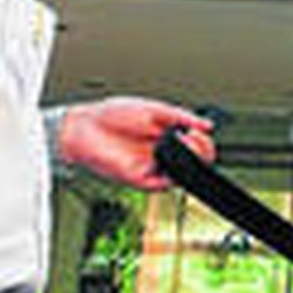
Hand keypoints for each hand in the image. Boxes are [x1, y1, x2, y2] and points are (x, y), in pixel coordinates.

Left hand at [57, 97, 215, 189]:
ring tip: (187, 145)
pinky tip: (171, 158)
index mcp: (167, 135)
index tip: (202, 133)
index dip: (204, 141)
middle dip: (204, 152)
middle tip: (198, 141)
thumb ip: (181, 116)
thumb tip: (206, 125)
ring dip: (191, 162)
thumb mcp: (155, 109)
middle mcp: (162, 153)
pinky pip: (164, 183)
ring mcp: (153, 167)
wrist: (86, 128)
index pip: (196, 144)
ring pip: (184, 175)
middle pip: (195, 161)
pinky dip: (173, 175)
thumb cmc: (113, 115)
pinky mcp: (142, 179)